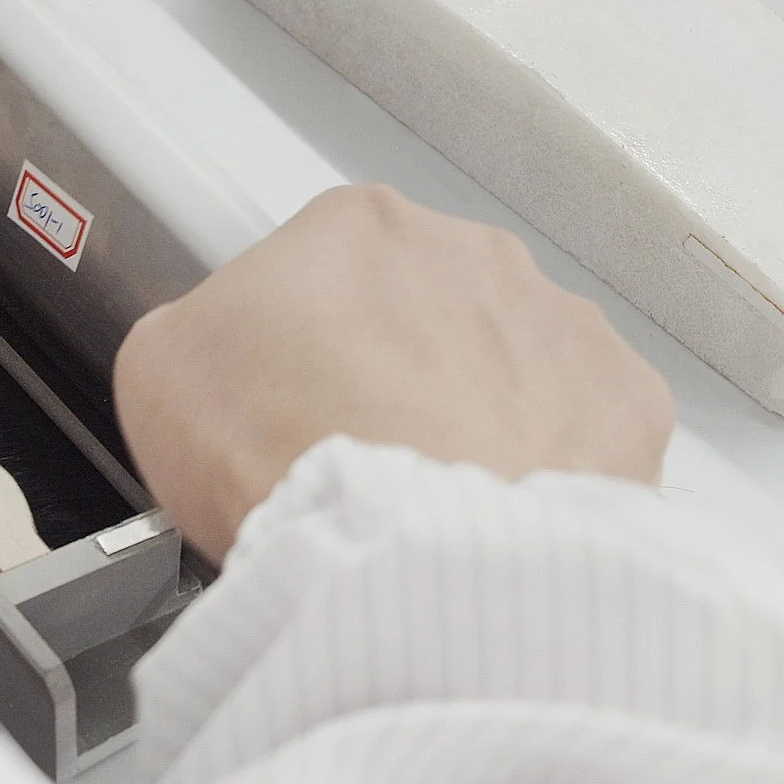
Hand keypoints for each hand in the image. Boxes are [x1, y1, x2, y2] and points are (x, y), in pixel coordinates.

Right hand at [114, 185, 674, 562]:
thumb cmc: (284, 459)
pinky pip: (586, 424)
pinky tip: (505, 511)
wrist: (398, 556)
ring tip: (434, 497)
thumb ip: (199, 331)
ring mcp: (558, 322)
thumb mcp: (160, 373)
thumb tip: (221, 348)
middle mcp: (471, 253)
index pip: (325, 270)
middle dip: (400, 371)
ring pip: (512, 362)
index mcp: (356, 227)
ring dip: (480, 412)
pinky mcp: (623, 400)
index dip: (303, 345)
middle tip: (362, 456)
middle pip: (427, 307)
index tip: (293, 405)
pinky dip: (555, 464)